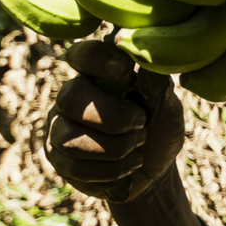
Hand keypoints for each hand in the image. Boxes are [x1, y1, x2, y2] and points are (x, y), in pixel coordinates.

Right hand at [45, 40, 185, 204]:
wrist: (155, 166)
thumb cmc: (159, 127)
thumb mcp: (166, 106)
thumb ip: (156, 86)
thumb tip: (151, 64)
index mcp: (96, 75)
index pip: (82, 55)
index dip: (98, 58)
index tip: (126, 71)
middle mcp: (70, 97)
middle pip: (71, 97)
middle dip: (113, 116)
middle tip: (142, 124)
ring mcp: (59, 128)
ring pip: (71, 139)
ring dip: (116, 147)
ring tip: (138, 146)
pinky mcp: (58, 159)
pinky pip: (75, 167)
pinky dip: (112, 170)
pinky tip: (130, 165)